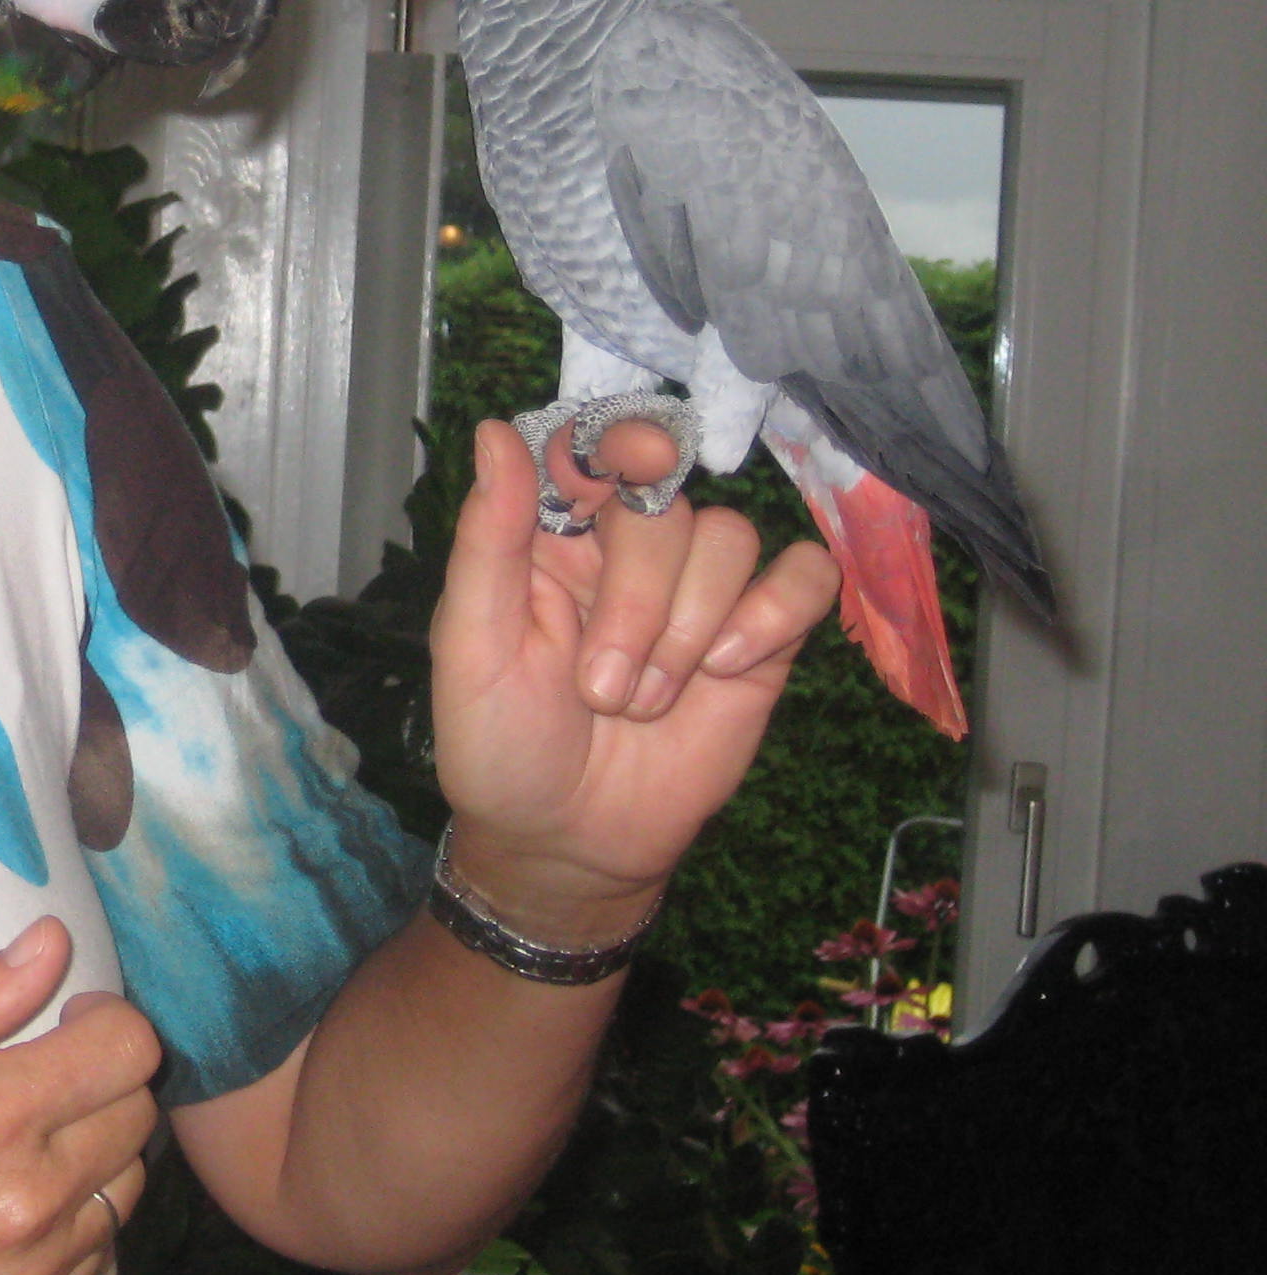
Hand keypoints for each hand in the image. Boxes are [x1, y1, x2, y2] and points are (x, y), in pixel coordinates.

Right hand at [0, 917, 159, 1274]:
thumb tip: (51, 942)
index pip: (128, 1048)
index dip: (102, 1019)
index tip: (64, 1020)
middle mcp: (33, 1201)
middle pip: (137, 1117)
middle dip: (98, 1084)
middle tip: (31, 1084)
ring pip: (126, 1191)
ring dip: (91, 1159)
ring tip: (17, 1154)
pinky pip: (93, 1261)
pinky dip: (68, 1230)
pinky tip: (0, 1219)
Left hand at [429, 418, 837, 932]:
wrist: (570, 843)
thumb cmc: (502, 746)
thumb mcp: (473, 648)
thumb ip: (487, 539)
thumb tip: (495, 431)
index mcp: (548, 537)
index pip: (593, 451)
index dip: (617, 447)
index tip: (628, 469)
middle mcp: (626, 550)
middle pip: (667, 503)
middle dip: (641, 600)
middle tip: (603, 689)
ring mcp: (697, 591)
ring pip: (731, 537)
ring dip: (690, 625)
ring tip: (644, 703)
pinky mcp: (759, 638)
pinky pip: (803, 577)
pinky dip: (774, 613)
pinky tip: (728, 668)